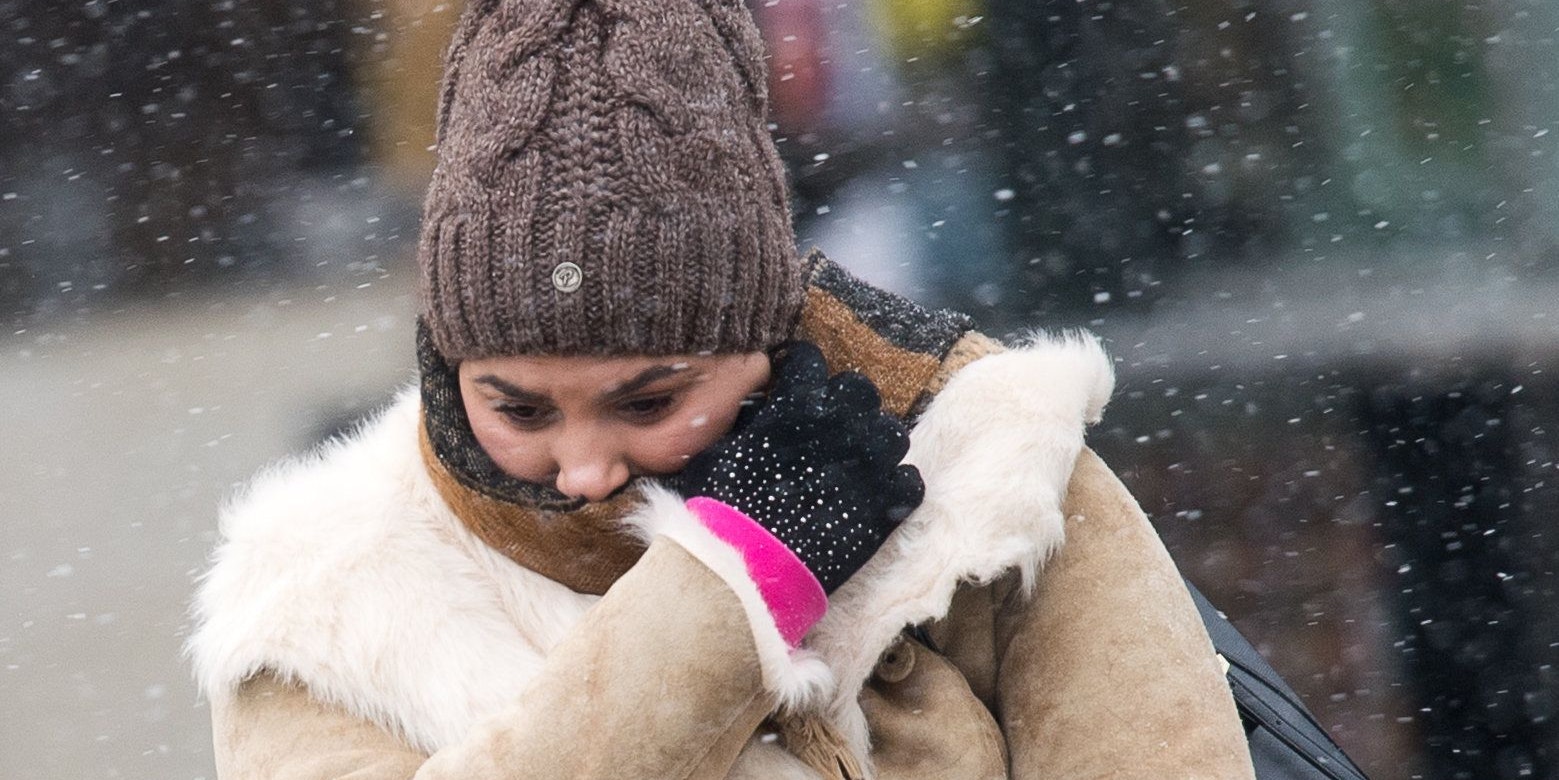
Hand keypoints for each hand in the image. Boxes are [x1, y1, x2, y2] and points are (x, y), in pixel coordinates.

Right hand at [672, 341, 923, 592]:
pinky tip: (874, 497)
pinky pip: (909, 482)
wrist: (745, 566)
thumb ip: (749, 426)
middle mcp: (840, 423)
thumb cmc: (719, 509)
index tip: (794, 381)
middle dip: (846, 403)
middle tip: (829, 427)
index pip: (810, 360)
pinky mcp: (887, 506)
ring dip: (874, 443)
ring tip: (856, 464)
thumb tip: (758, 416)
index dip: (800, 369)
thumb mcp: (718, 452)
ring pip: (892, 433)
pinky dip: (894, 486)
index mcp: (796, 403)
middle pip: (860, 390)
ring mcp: (869, 464)